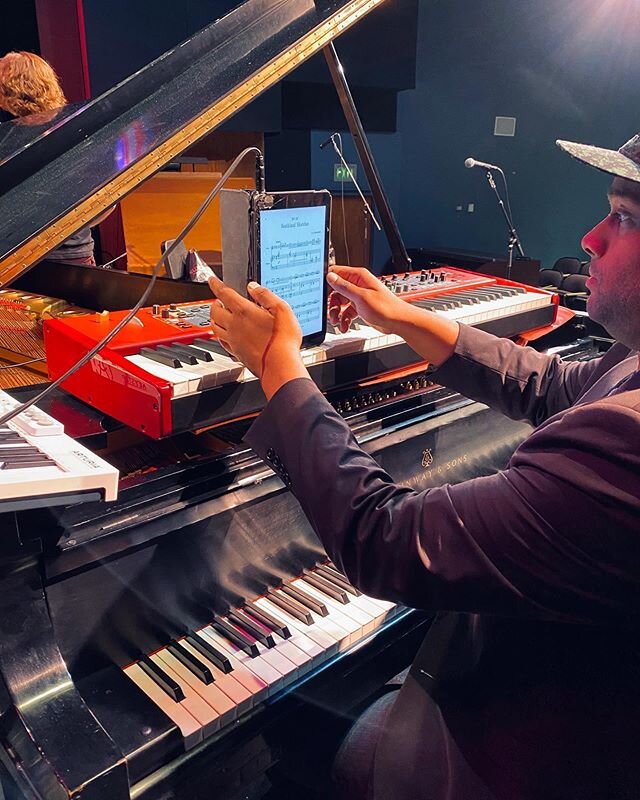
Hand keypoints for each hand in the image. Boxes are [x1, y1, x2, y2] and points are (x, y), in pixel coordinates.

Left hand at [208, 275, 308, 398]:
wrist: (279, 367)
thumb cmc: (283, 341)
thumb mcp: (282, 310)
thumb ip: (266, 295)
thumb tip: (254, 287)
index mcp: (244, 312)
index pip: (224, 293)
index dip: (216, 284)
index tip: (212, 280)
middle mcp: (235, 326)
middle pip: (215, 311)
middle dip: (215, 302)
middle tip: (219, 299)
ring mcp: (234, 340)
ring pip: (215, 326)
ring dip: (214, 318)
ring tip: (219, 315)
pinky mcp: (236, 353)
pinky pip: (221, 341)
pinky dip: (220, 334)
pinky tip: (225, 335)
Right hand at [327, 266, 407, 333]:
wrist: (398, 322)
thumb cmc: (386, 307)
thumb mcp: (361, 297)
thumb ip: (344, 287)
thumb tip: (331, 277)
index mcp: (359, 276)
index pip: (336, 273)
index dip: (327, 283)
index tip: (321, 294)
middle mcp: (358, 285)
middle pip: (336, 291)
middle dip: (332, 303)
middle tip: (331, 313)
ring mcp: (359, 296)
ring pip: (340, 303)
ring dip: (337, 313)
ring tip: (338, 322)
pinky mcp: (360, 307)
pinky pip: (347, 312)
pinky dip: (344, 319)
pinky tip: (345, 326)